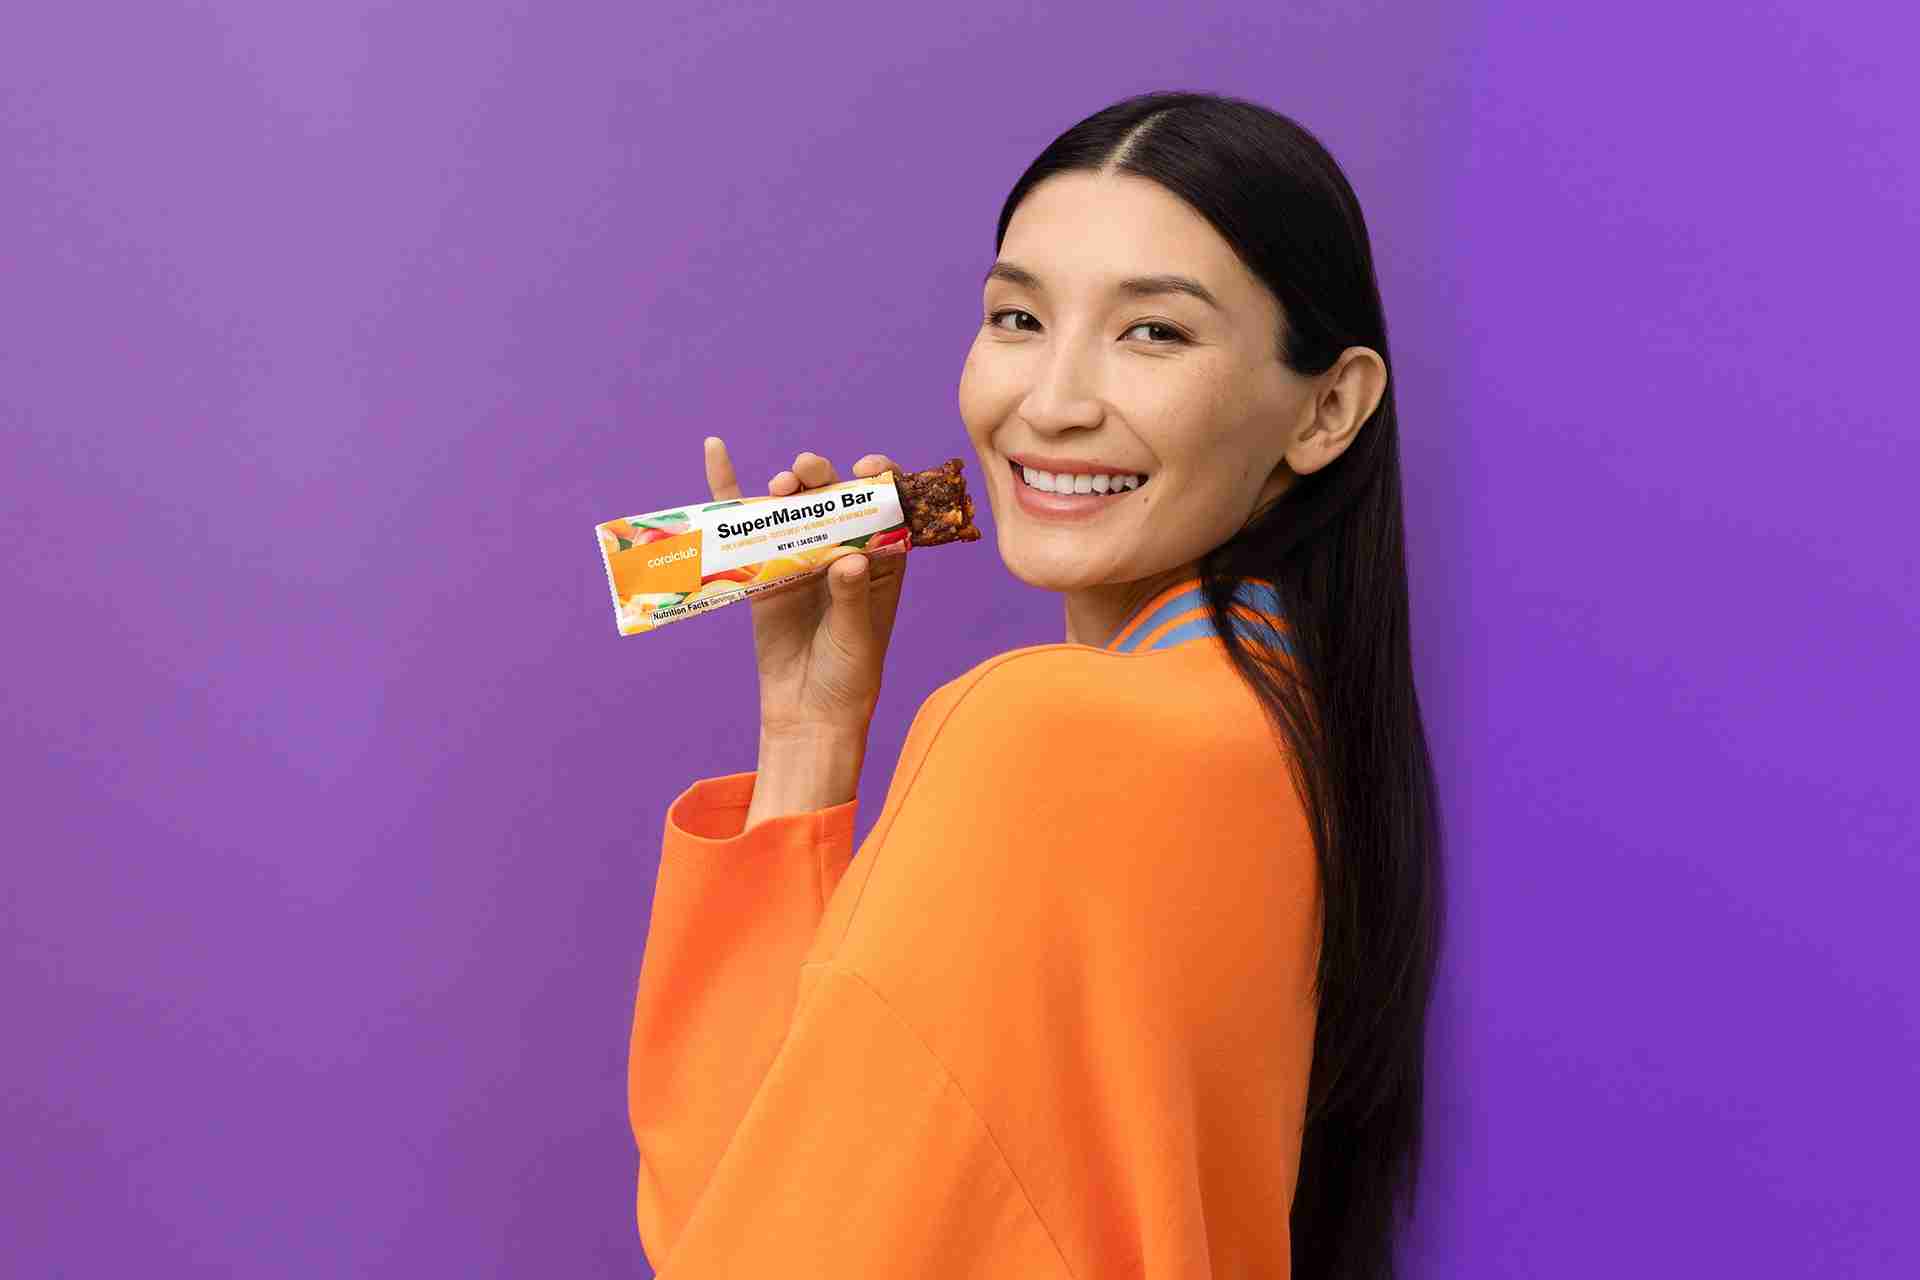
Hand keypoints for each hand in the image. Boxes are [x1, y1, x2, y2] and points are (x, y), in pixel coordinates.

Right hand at [703, 437, 909, 743]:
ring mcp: (801, 556)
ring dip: (786, 486)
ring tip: (782, 487)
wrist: (809, 710)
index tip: (864, 469)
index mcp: (882, 558)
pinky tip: (716, 450)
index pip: (885, 506)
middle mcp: (842, 548)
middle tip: (807, 474)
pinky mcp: (764, 570)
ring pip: (792, 506)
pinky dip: (728, 488)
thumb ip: (853, 597)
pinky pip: (745, 526)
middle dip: (822, 477)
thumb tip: (852, 560)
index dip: (878, 480)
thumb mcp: (858, 636)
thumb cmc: (849, 675)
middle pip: (833, 498)